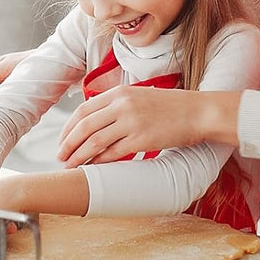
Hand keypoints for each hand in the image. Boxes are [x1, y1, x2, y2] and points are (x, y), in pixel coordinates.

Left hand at [57, 85, 209, 166]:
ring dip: (79, 155)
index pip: (83, 109)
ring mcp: (132, 122)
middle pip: (84, 125)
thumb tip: (94, 121)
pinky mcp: (143, 139)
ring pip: (95, 140)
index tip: (62, 140)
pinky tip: (93, 167)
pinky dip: (100, 161)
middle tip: (60, 156)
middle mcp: (122, 105)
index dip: (69, 127)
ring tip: (71, 165)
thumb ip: (116, 105)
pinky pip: (114, 153)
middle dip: (68, 143)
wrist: (199, 112)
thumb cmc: (170, 107)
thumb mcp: (139, 96)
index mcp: (119, 92)